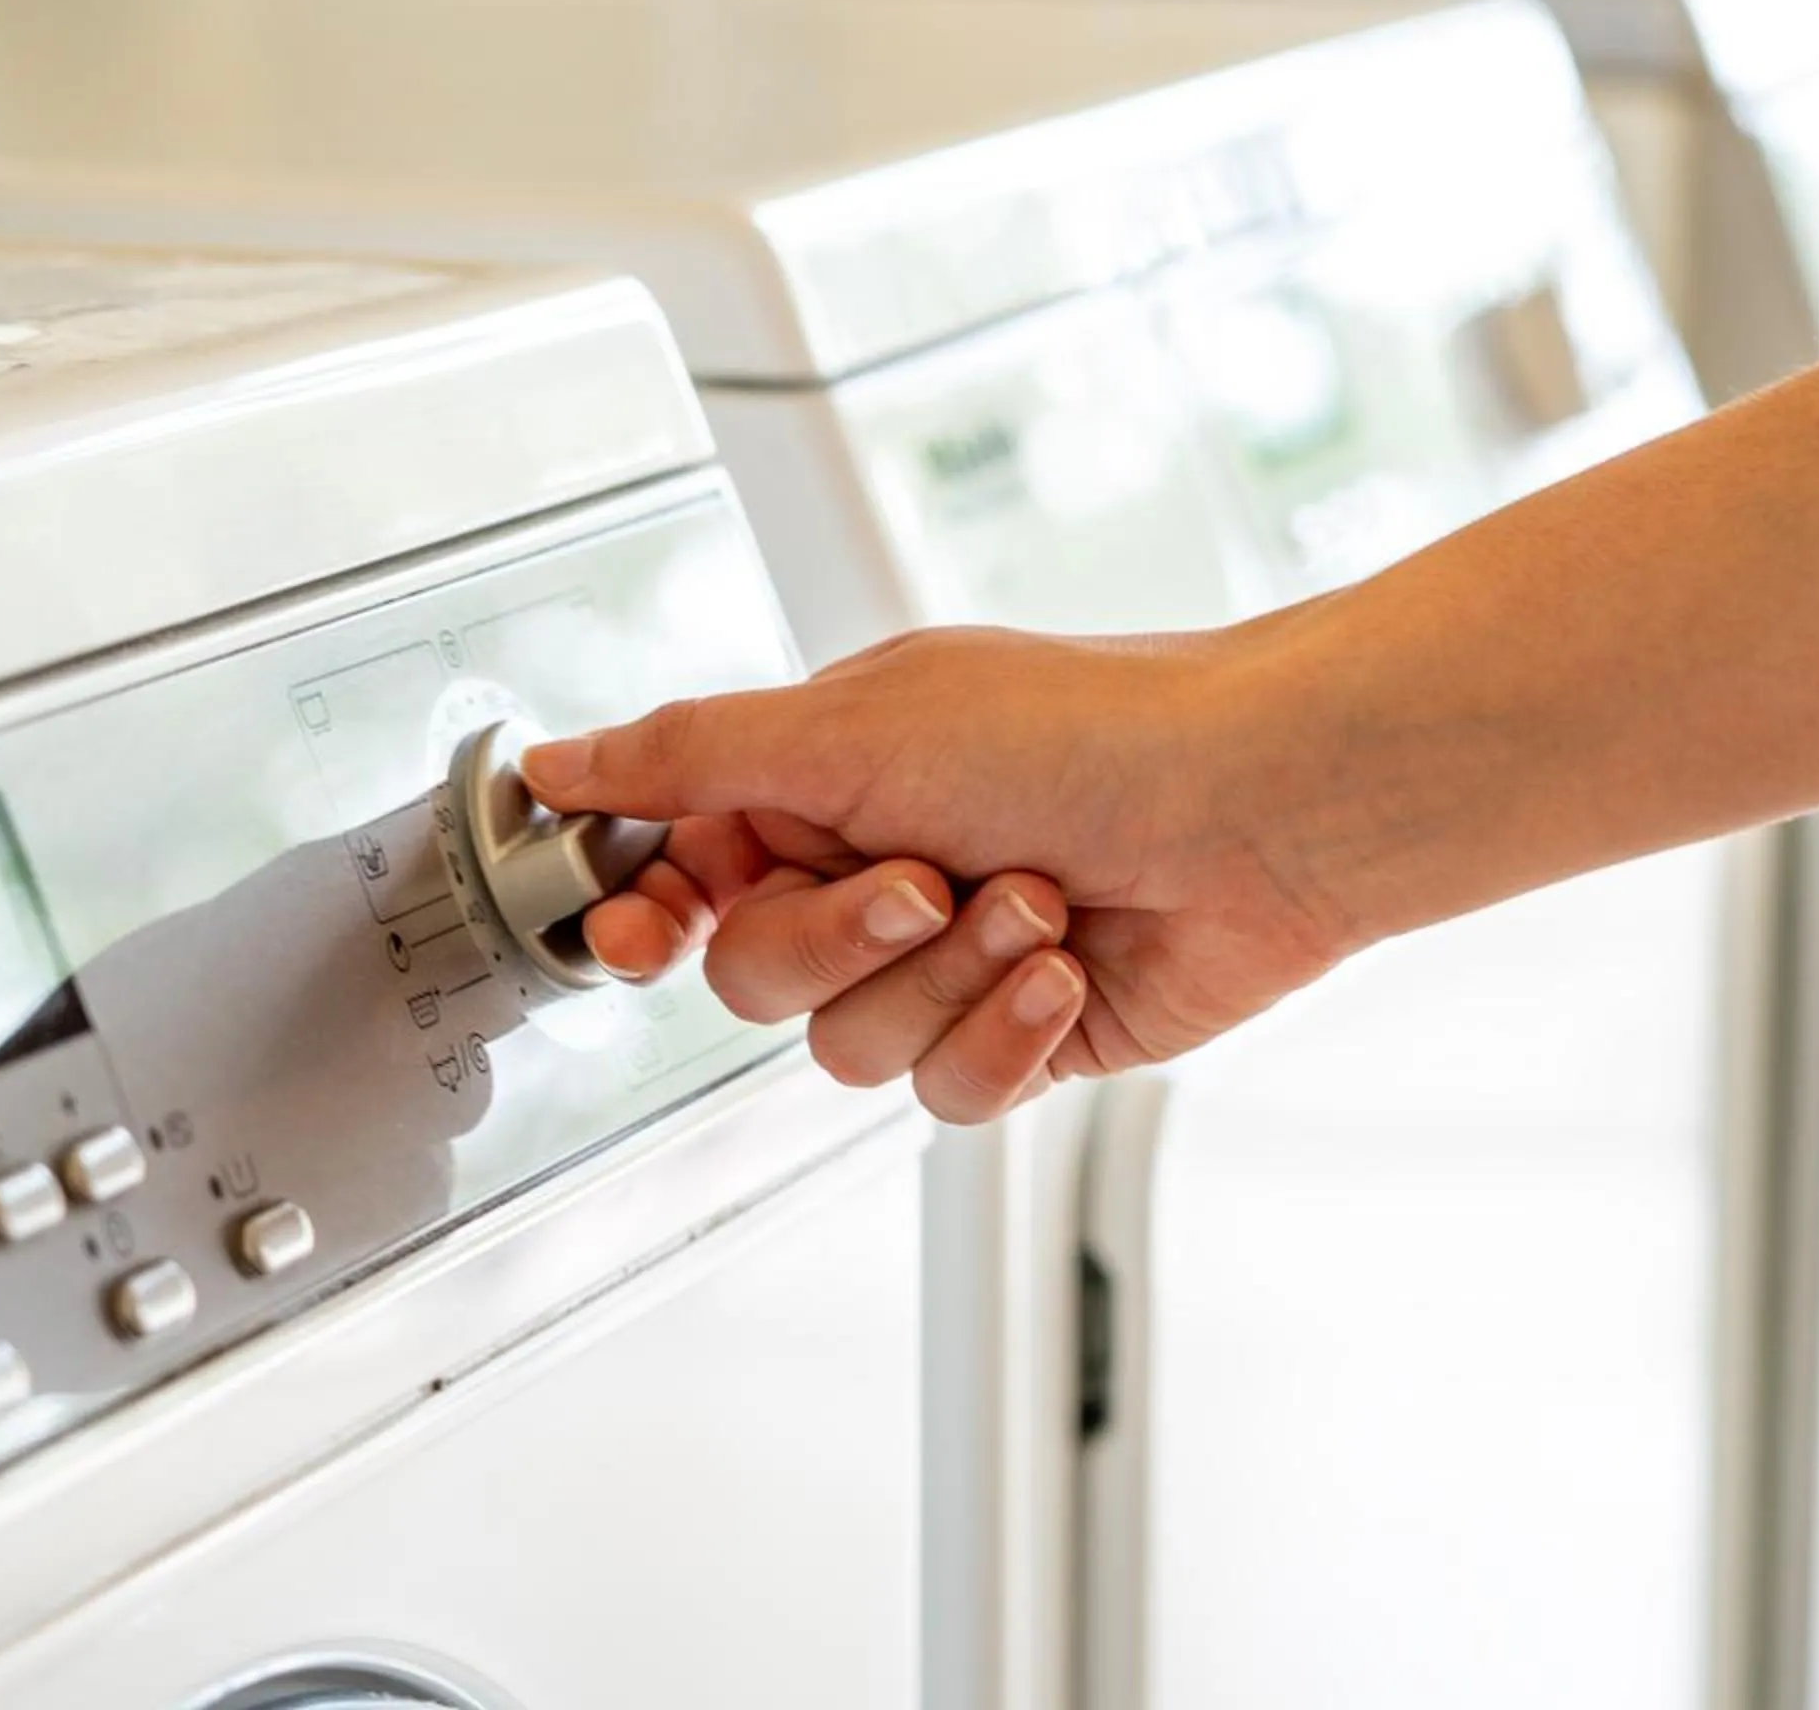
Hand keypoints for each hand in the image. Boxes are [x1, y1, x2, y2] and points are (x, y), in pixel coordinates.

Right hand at [522, 626, 1355, 1124]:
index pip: (682, 875)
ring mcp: (948, 963)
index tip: (640, 932)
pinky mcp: (1021, 1036)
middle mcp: (877, 875)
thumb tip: (559, 760)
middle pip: (754, 982)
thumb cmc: (1090, 731)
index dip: (648, 916)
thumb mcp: (855, 724)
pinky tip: (1065, 972)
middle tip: (923, 880)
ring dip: (946, 979)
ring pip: (850, 1050)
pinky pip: (946, 1093)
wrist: (1260, 810)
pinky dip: (1005, 1033)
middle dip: (841, 941)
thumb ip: (689, 758)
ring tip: (1035, 902)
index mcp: (821, 784)